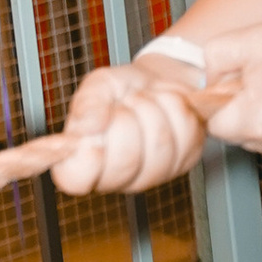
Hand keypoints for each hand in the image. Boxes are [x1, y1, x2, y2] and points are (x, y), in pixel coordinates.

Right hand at [53, 49, 213, 195]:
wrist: (158, 82)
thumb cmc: (121, 90)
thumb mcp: (99, 86)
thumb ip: (88, 103)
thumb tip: (86, 127)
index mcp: (81, 162)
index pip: (76, 179)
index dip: (86, 161)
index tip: (93, 138)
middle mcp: (114, 177)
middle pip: (125, 162)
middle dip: (128, 118)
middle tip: (126, 102)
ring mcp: (150, 175)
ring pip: (159, 148)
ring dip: (155, 110)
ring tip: (146, 100)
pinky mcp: (181, 164)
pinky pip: (185, 139)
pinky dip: (178, 111)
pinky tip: (167, 106)